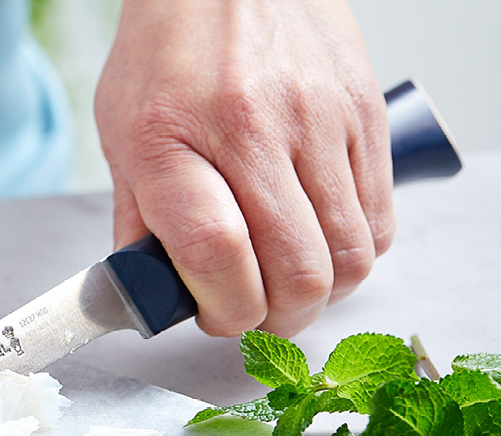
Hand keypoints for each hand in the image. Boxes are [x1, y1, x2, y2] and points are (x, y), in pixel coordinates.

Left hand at [94, 0, 391, 336]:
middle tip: (254, 313)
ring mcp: (317, 120)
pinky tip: (319, 241)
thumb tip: (147, 294)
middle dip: (275, 318)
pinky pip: (380, 219)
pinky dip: (353, 252)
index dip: (223, 310)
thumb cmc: (166, 52)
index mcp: (170, 138)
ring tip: (287, 281)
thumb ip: (135, 218)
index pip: (214, 253)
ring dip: (320, 293)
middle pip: (296, 270)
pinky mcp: (364, 114)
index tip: (215, 317)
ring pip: (348, 256)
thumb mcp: (120, 131)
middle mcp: (250, 129)